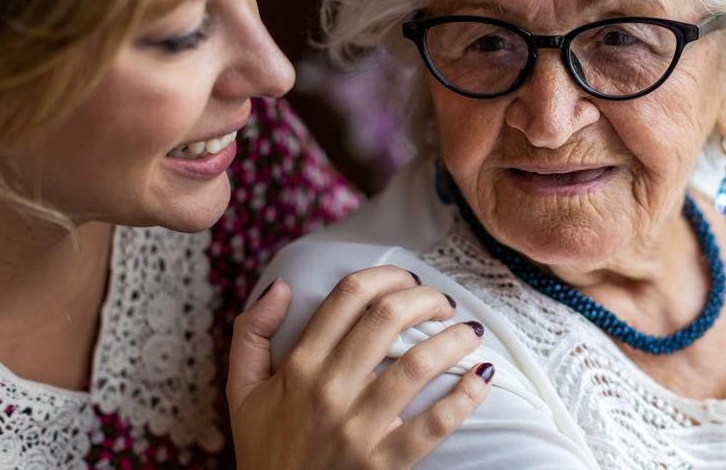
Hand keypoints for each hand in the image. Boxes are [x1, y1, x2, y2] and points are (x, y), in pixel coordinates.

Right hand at [227, 266, 491, 468]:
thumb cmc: (267, 448)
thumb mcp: (242, 391)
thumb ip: (251, 334)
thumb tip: (283, 286)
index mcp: (299, 366)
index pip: (349, 296)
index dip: (388, 275)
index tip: (408, 279)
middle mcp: (329, 390)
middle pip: (388, 317)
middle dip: (426, 298)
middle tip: (443, 303)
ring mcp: (359, 428)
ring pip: (419, 364)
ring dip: (454, 338)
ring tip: (470, 333)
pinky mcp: (385, 464)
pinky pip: (435, 424)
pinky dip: (466, 396)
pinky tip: (483, 375)